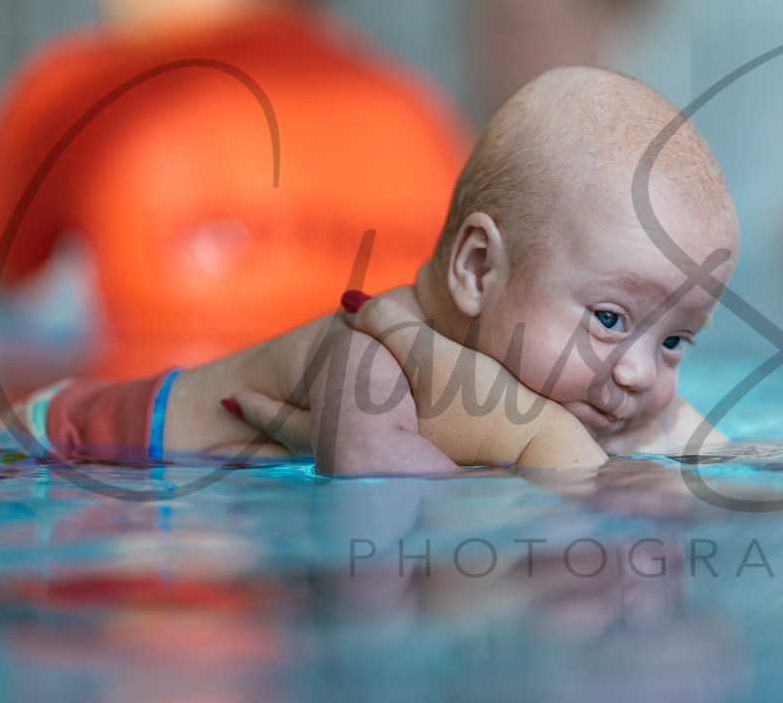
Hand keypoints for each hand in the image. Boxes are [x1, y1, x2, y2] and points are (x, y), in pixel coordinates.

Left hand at [227, 292, 606, 469]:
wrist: (548, 463)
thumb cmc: (493, 410)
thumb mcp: (439, 358)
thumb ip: (391, 325)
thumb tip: (347, 297)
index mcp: (368, 436)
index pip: (299, 424)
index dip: (264, 410)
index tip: (234, 398)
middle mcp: (377, 464)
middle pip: (309, 450)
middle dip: (273, 433)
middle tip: (240, 420)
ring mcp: (401, 479)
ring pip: (336, 464)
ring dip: (307, 446)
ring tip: (283, 437)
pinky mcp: (429, 485)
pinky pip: (368, 472)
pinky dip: (346, 458)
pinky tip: (354, 451)